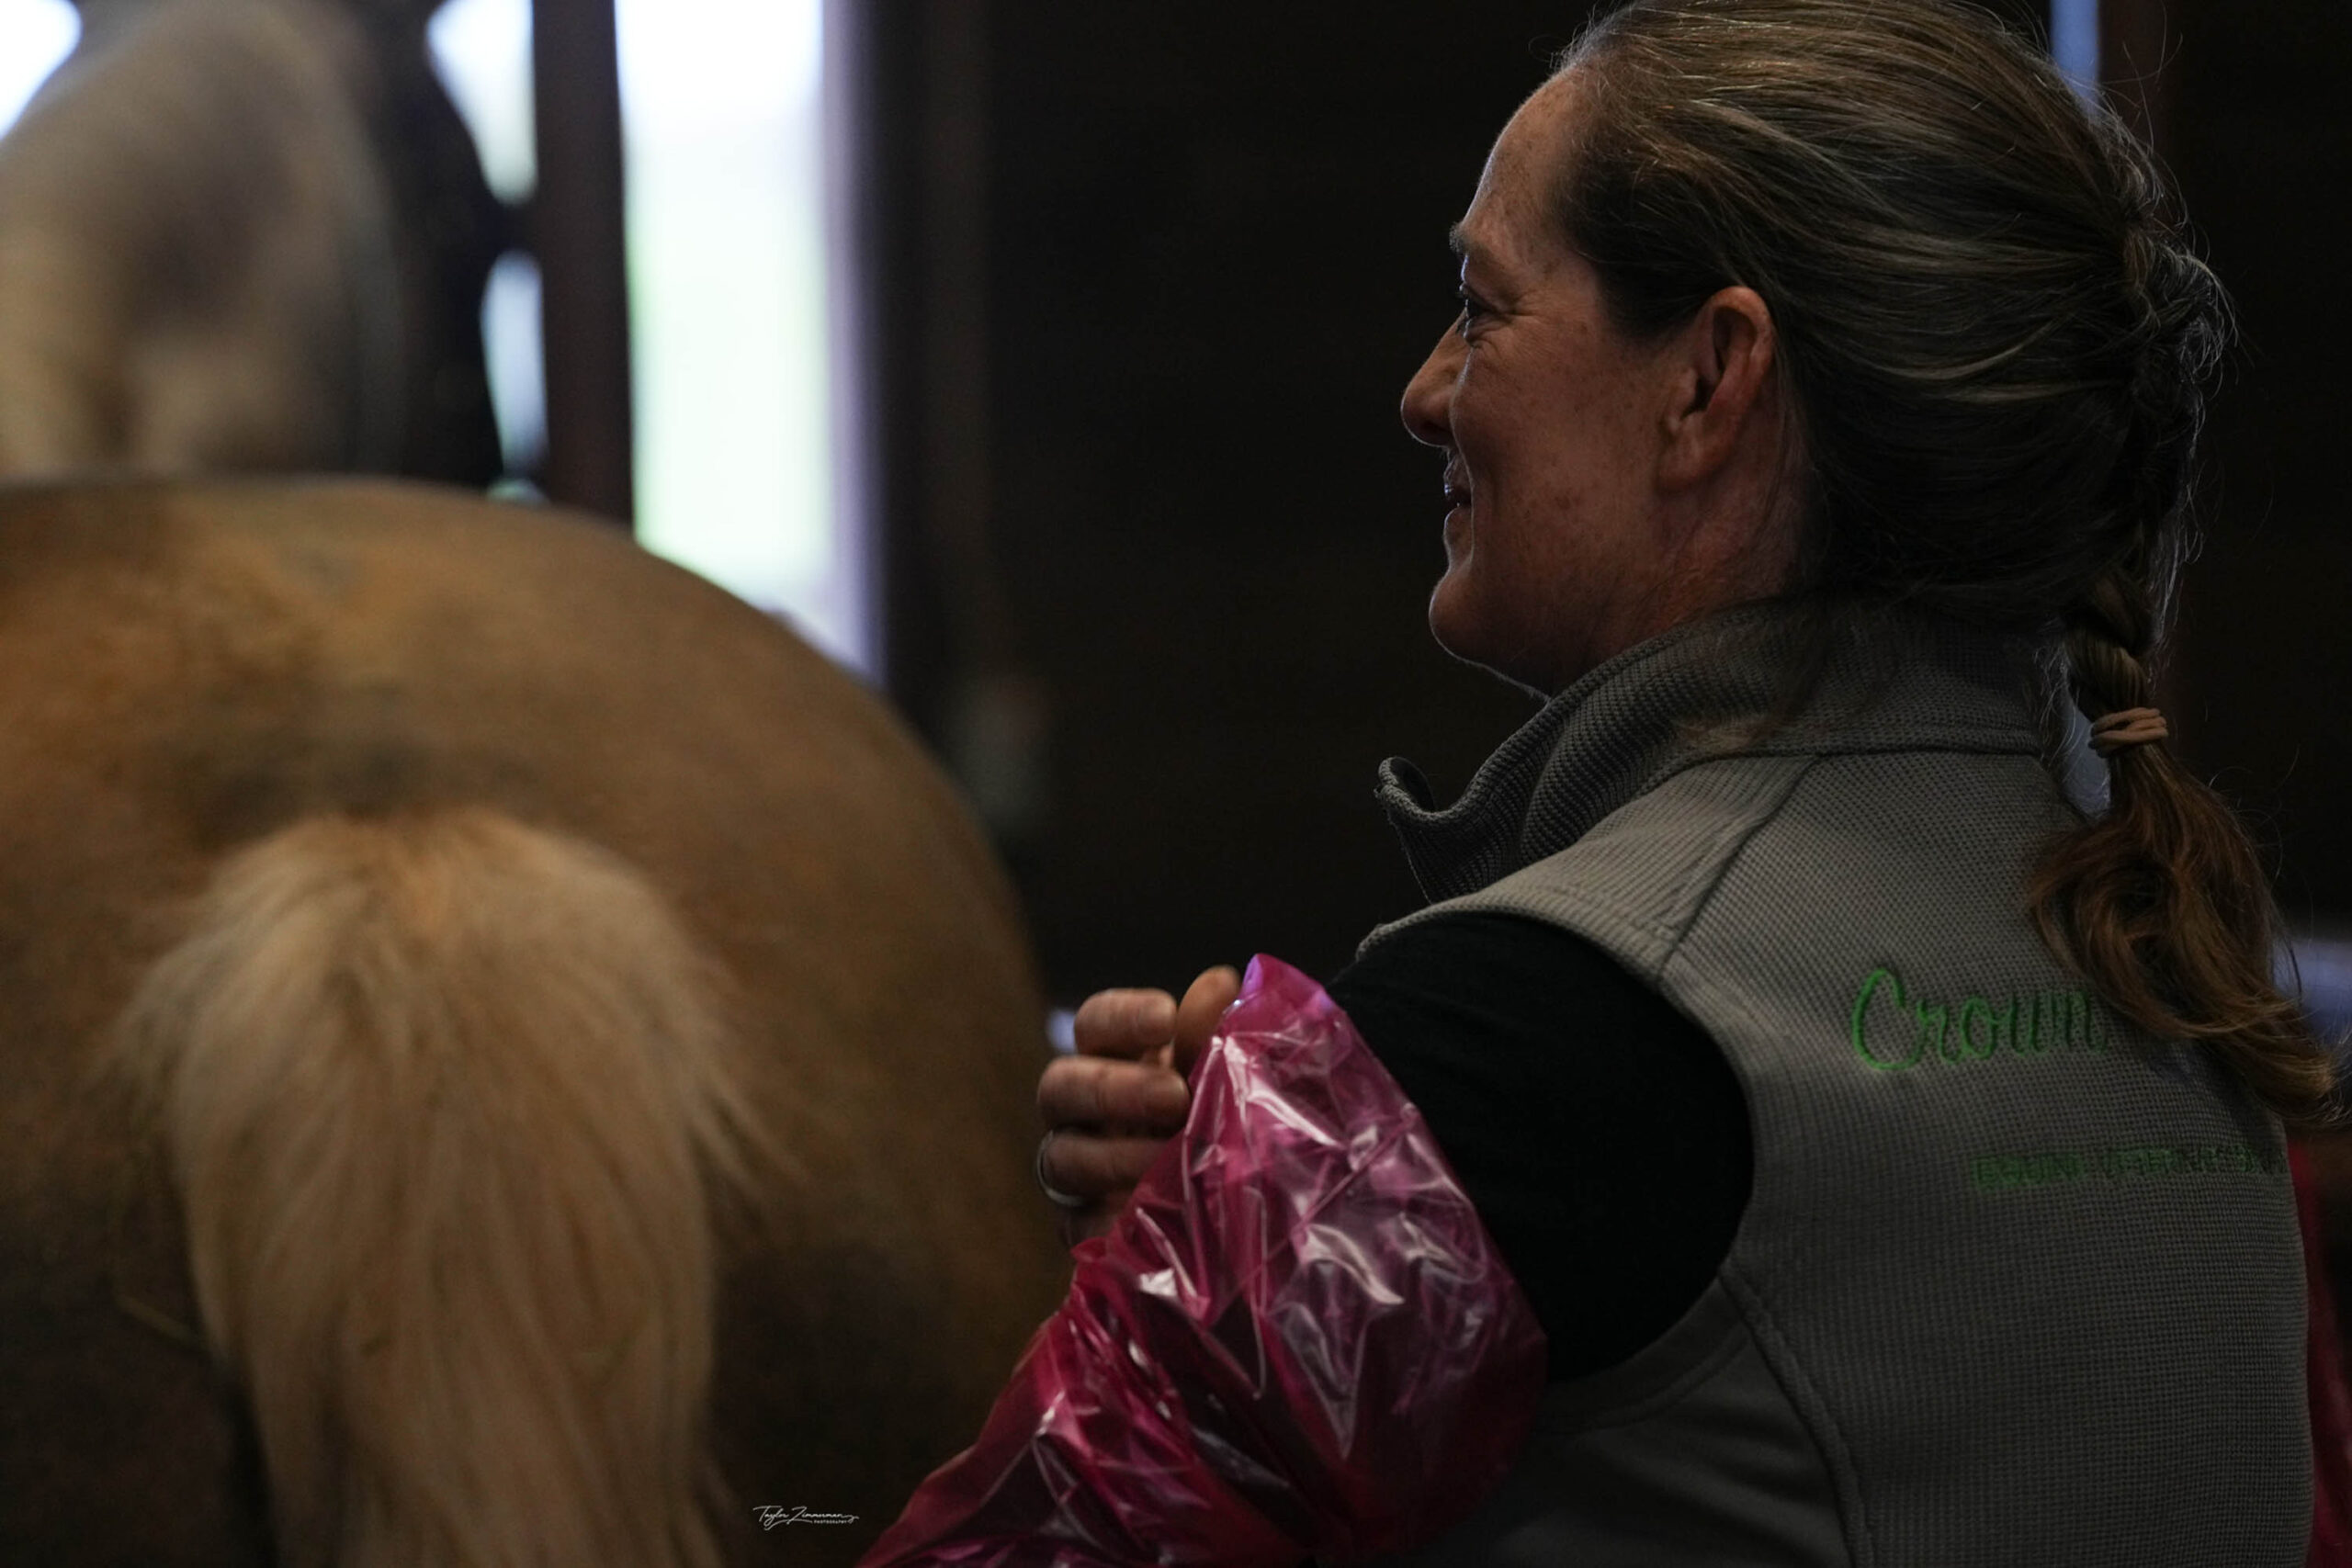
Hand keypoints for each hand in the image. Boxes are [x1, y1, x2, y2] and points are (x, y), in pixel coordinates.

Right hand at [1036, 965, 1240, 1246]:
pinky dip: (1108, 1223)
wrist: (1248, 1215)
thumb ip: (1213, 1038)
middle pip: (1060, 1087)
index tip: (1164, 1016)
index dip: (1121, 1017)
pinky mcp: (1084, 1233)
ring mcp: (1077, 1175)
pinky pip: (1078, 1228)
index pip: (1094, 1024)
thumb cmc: (1229, 1126)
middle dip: (1112, 1088)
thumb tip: (1218, 982)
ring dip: (1114, 1157)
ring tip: (1171, 1162)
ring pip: (1061, 1158)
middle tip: (1174, 1097)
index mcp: (1116, 1062)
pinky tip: (1149, 1217)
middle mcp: (1083, 1114)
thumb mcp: (1226, 1079)